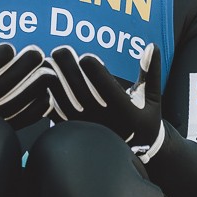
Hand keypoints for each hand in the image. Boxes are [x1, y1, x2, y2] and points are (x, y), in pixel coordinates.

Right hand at [0, 10, 53, 129]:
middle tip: (35, 51)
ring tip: (46, 67)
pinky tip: (44, 89)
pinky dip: (41, 103)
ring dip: (37, 83)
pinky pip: (28, 118)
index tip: (9, 46)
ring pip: (21, 101)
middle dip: (25, 65)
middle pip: (7, 84)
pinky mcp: (4, 129)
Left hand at [47, 44, 165, 162]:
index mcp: (124, 110)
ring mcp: (86, 126)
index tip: (85, 56)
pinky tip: (44, 81)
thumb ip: (150, 71)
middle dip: (68, 68)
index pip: (105, 86)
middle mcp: (104, 119)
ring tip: (48, 61)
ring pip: (64, 101)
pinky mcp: (74, 130)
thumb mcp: (152, 97)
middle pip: (79, 89)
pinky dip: (48, 96)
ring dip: (54, 79)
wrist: (137, 151)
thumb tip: (151, 46)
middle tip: (61, 50)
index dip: (93, 70)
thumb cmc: (144, 119)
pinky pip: (56, 113)